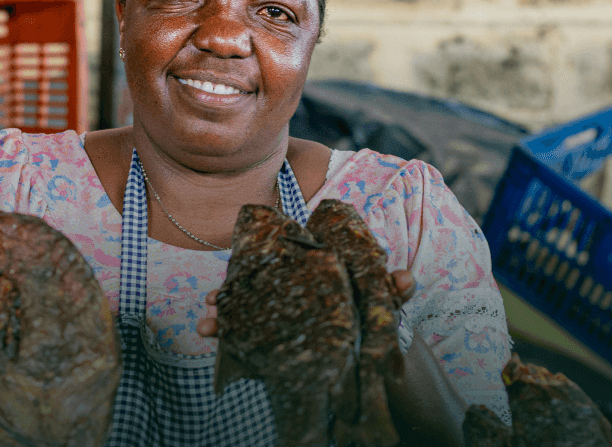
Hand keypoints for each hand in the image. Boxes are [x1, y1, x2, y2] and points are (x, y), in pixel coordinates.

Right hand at [195, 269, 416, 336]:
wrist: (368, 355)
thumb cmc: (373, 315)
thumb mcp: (381, 301)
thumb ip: (391, 290)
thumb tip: (405, 278)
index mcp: (308, 269)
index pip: (277, 257)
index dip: (253, 256)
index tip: (235, 259)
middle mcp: (287, 287)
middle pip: (251, 282)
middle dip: (225, 289)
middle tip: (210, 298)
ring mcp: (278, 313)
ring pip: (242, 309)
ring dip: (221, 317)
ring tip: (206, 326)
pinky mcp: (273, 340)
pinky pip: (245, 337)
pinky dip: (228, 339)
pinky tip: (213, 339)